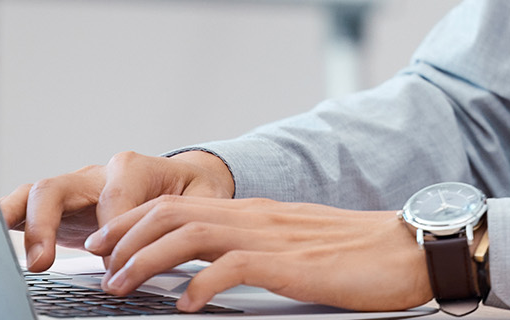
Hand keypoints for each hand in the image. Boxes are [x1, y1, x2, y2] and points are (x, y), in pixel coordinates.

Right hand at [0, 150, 235, 271]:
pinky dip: (6, 218)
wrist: (184, 181)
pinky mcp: (61, 204)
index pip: (111, 198)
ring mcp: (75, 187)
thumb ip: (186, 221)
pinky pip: (25, 205)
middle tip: (44, 263)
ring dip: (21, 225)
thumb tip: (167, 251)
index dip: (111, 235)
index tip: (117, 269)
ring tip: (17, 258)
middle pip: (58, 188)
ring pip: (35, 194)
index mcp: (132, 168)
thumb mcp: (202, 202)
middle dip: (46, 224)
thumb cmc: (191, 194)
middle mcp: (97, 174)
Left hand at [86, 195, 431, 312]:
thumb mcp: (296, 248)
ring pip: (191, 234)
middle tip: (98, 264)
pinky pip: (233, 267)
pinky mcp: (291, 263)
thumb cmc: (360, 254)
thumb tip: (212, 274)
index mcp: (256, 212)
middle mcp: (257, 216)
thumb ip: (255, 252)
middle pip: (172, 211)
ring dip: (147, 260)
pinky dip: (200, 284)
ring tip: (123, 286)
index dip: (134, 221)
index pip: (179, 203)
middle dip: (126, 236)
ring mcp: (273, 236)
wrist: (411, 248)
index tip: (105, 244)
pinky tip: (184, 306)